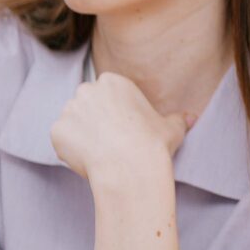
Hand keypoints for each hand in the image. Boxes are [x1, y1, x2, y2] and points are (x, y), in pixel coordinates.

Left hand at [50, 73, 188, 187]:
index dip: (115, 113)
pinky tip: (89, 160)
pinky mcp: (57, 130)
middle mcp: (87, 90)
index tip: (124, 129)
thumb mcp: (172, 128)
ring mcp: (69, 109)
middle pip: (87, 104)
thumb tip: (192, 117)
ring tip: (101, 153)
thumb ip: (178, 119)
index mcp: (113, 82)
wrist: (130, 167)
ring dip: (82, 134)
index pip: (107, 94)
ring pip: (73, 122)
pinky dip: (71, 150)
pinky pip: (62, 140)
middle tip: (111, 142)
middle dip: (94, 120)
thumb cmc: (153, 144)